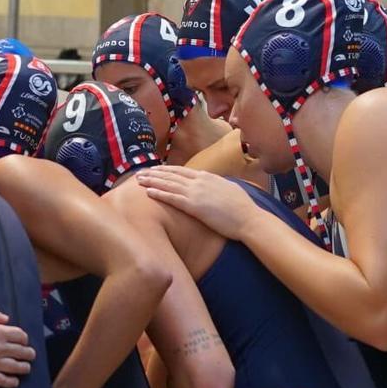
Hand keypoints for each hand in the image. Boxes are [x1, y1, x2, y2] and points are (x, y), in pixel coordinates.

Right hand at [0, 302, 34, 387]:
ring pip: (16, 367)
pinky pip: (3, 381)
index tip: (23, 341)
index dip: (24, 339)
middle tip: (29, 355)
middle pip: (22, 352)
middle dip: (28, 353)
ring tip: (25, 368)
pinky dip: (11, 382)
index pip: (21, 336)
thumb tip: (6, 319)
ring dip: (24, 368)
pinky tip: (14, 382)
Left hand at [138, 165, 257, 241]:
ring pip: (168, 184)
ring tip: (138, 180)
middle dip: (154, 173)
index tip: (155, 169)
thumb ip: (216, 185)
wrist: (249, 218)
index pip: (181, 171)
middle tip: (140, 172)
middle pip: (171, 174)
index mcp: (207, 176)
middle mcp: (199, 181)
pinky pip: (172, 198)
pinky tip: (148, 192)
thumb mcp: (228, 189)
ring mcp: (196, 192)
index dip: (166, 170)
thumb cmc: (242, 207)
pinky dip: (159, 193)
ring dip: (151, 181)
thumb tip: (212, 185)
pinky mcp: (194, 206)